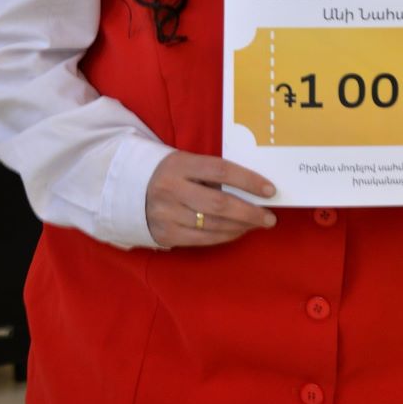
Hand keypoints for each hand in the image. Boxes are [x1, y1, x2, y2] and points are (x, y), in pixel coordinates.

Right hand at [145, 150, 276, 247]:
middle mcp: (172, 190)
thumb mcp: (188, 163)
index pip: (221, 171)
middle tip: (269, 217)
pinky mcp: (166, 235)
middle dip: (249, 212)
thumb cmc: (173, 173)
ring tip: (257, 224)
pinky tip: (238, 231)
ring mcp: (167, 215)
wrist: (132, 190)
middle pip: (219, 204)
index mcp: (180, 165)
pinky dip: (225, 236)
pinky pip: (202, 239)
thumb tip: (252, 189)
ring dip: (240, 227)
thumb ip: (213, 174)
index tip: (270, 190)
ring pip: (213, 225)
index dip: (248, 180)